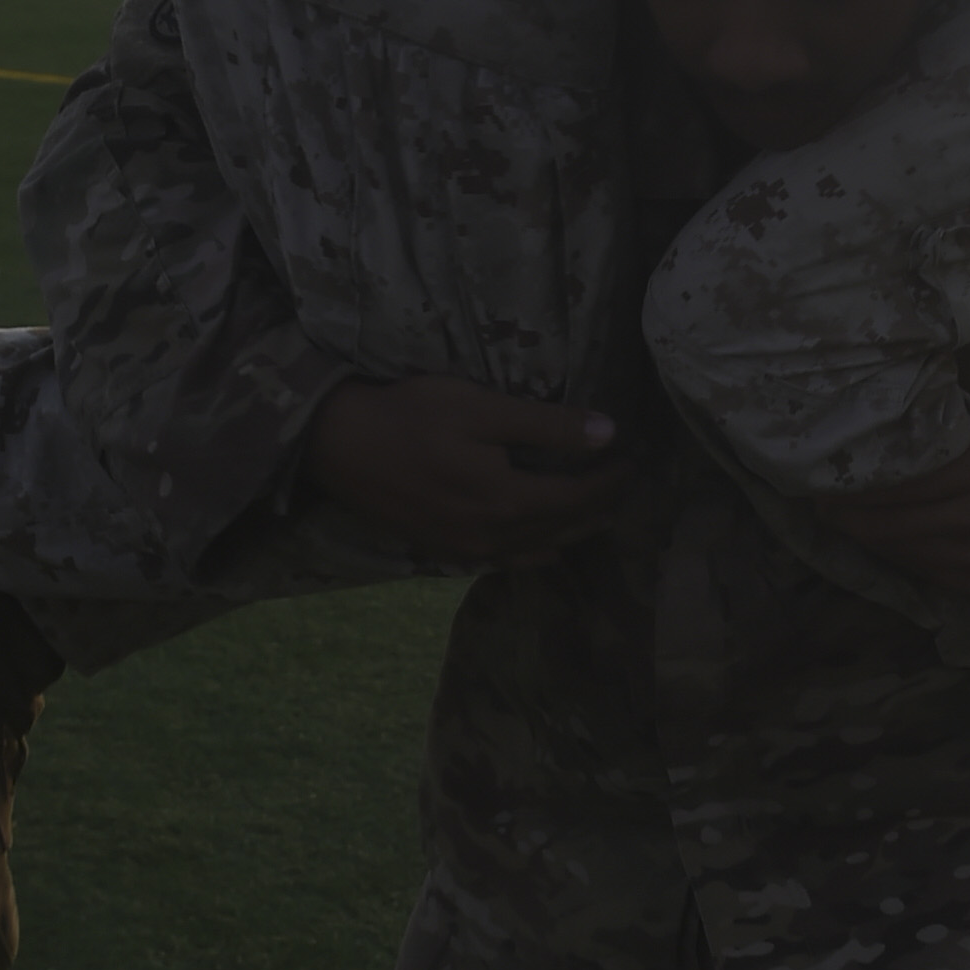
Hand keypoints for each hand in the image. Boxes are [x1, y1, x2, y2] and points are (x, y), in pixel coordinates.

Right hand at [306, 375, 636, 565]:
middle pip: (563, 530)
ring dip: (573, 533)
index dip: (611, 481)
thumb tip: (609, 433)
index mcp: (506, 502)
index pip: (579, 498)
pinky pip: (505, 561)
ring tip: (598, 514)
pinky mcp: (444, 551)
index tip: (633, 459)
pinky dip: (535, 552)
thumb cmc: (410, 415)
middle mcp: (491, 537)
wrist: (337, 445)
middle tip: (625, 485)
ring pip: (538, 550)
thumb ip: (547, 426)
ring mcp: (466, 550)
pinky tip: (544, 546)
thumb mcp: (481, 408)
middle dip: (600, 508)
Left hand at [824, 410, 969, 604]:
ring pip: (902, 554)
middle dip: (846, 518)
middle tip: (820, 506)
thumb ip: (961, 427)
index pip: (899, 483)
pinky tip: (887, 546)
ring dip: (868, 541)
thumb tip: (908, 418)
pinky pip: (927, 575)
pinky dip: (901, 559)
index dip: (854, 488)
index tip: (822, 480)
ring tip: (843, 525)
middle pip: (889, 524)